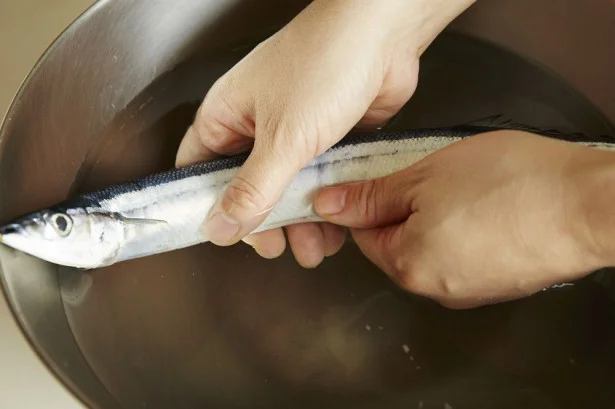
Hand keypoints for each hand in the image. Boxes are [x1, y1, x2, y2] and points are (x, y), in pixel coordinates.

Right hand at [176, 0, 474, 267]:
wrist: (384, 33)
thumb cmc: (325, 62)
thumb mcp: (282, 138)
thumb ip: (252, 189)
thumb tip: (220, 226)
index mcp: (226, 116)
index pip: (199, 171)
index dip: (210, 208)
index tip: (227, 236)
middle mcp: (256, 124)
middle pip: (248, 187)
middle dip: (266, 222)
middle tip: (279, 246)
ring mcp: (293, 130)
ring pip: (287, 187)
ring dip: (301, 220)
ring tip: (315, 246)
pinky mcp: (327, 135)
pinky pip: (318, 178)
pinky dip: (325, 201)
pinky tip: (335, 224)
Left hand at [314, 130, 610, 307]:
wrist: (586, 205)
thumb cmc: (508, 185)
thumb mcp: (424, 176)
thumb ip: (370, 196)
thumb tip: (327, 205)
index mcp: (406, 265)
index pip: (363, 235)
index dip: (368, 200)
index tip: (383, 176)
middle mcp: (434, 288)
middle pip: (398, 242)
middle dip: (407, 206)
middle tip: (432, 173)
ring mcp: (471, 290)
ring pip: (433, 246)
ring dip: (438, 216)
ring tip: (467, 185)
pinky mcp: (500, 283)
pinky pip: (465, 253)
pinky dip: (467, 229)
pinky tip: (489, 204)